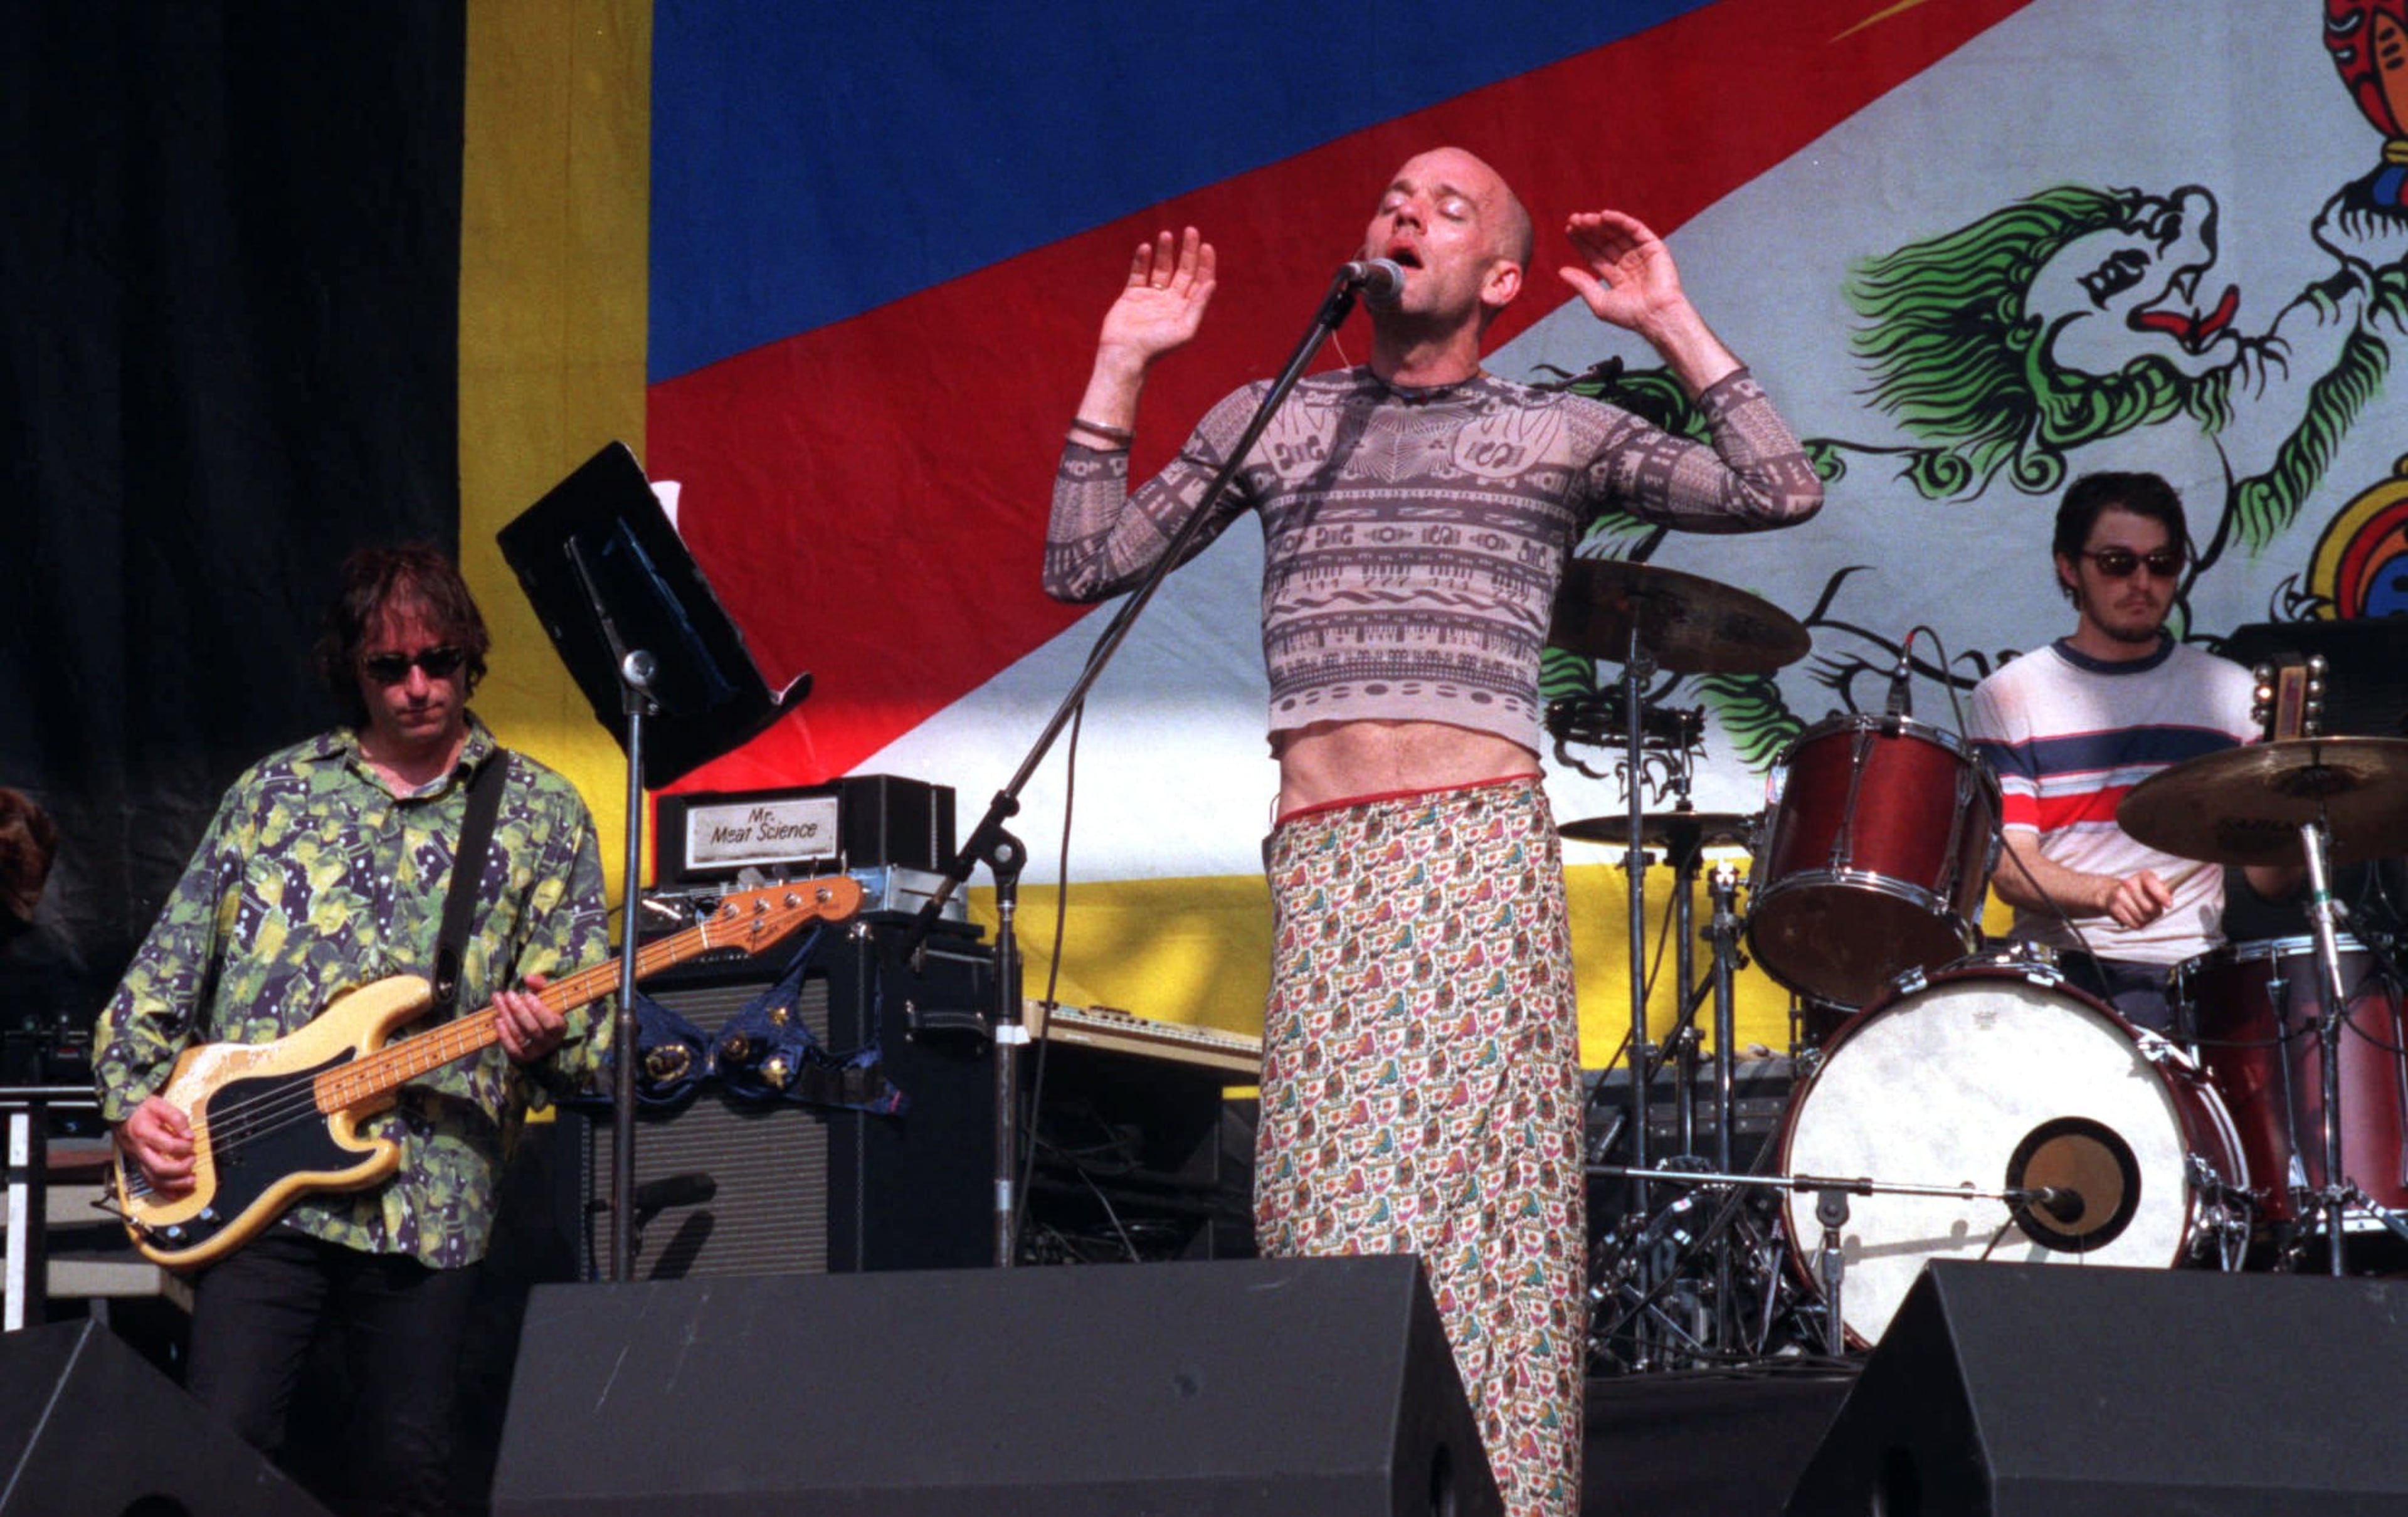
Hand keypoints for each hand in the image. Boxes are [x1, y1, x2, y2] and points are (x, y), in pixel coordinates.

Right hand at [119, 1096, 195, 1197]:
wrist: (119, 1111)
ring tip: (191, 1181)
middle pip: (159, 1168)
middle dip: (180, 1169)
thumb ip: (176, 1118)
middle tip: (193, 1162)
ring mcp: (137, 1159)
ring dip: (174, 1185)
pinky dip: (163, 1191)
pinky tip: (176, 1194)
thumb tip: (189, 1134)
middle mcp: (139, 1149)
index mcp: (144, 1133)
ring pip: (153, 1180)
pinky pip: (148, 1182)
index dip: (184, 1146)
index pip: (167, 1145)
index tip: (192, 1142)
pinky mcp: (137, 1164)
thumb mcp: (159, 1105)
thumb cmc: (140, 1108)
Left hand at [493, 973, 566, 1064]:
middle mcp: (549, 1042)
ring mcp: (535, 1051)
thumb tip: (528, 979)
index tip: (527, 995)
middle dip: (518, 1010)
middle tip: (509, 994)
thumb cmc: (542, 1009)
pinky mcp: (522, 1057)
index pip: (551, 1023)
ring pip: (520, 1036)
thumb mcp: (545, 995)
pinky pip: (512, 1049)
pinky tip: (498, 1020)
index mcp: (560, 1027)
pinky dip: (504, 1035)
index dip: (538, 1010)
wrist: (538, 1032)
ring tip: (499, 1001)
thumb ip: (540, 984)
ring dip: (507, 1016)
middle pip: (532, 1028)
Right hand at [1096, 227, 1216, 369]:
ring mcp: (1151, 297)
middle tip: (1191, 230)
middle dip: (1188, 250)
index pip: (1199, 280)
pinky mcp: (1132, 296)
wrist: (1125, 355)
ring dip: (1165, 251)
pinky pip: (1138, 273)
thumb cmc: (1157, 347)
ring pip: (1161, 268)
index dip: (1204, 263)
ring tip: (1166, 235)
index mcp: (1185, 308)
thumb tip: (1211, 282)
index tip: (1206, 245)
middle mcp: (1170, 301)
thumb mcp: (1184, 329)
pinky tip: (1145, 248)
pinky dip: (1141, 260)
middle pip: (1183, 270)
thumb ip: (1198, 305)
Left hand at [1560, 210, 1689, 334]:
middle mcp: (1628, 262)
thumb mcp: (1599, 302)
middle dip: (1589, 230)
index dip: (1582, 242)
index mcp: (1616, 275)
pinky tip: (1605, 215)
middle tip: (1573, 219)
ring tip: (1585, 218)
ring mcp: (1641, 254)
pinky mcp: (1654, 247)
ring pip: (1618, 233)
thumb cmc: (1630, 315)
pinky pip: (1636, 229)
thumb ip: (1582, 285)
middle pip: (1604, 241)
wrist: (1655, 316)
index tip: (1568, 229)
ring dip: (1601, 223)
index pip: (1595, 254)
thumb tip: (1562, 271)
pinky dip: (1621, 220)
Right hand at [2099, 869, 2173, 930]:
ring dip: (2146, 919)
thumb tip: (2168, 902)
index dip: (2161, 895)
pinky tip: (2134, 917)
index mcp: (2143, 875)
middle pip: (2149, 907)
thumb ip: (2165, 892)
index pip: (2151, 882)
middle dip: (2155, 913)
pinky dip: (2137, 924)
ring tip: (2143, 913)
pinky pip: (2133, 923)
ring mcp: (2119, 895)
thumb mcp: (2155, 887)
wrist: (2113, 893)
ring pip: (2142, 917)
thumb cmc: (2141, 892)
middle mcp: (2129, 883)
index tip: (2169, 905)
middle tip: (2154, 911)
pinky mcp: (2114, 907)